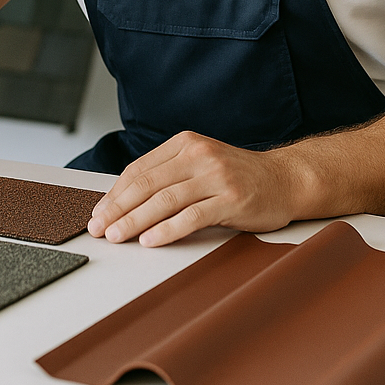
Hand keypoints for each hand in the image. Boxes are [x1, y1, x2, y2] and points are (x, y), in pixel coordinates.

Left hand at [87, 132, 310, 246]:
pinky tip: (150, 240)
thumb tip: (124, 201)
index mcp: (185, 143)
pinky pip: (191, 217)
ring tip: (117, 236)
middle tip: (99, 228)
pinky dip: (167, 230)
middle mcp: (199, 156)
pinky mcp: (231, 199)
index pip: (139, 169)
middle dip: (117, 209)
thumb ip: (168, 175)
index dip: (114, 193)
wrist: (285, 179)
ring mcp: (216, 177)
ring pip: (164, 201)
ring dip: (135, 221)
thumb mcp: (200, 164)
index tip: (98, 212)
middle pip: (146, 184)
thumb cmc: (238, 176)